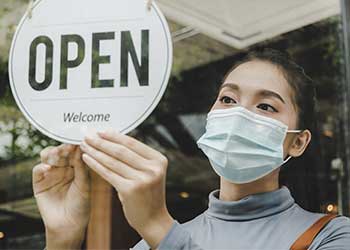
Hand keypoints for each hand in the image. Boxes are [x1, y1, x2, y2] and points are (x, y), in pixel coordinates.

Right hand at [33, 144, 90, 249]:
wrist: (69, 224)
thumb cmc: (81, 204)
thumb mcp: (85, 185)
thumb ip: (82, 167)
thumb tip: (81, 148)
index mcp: (77, 166)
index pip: (74, 151)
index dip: (75, 145)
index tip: (79, 140)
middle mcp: (64, 167)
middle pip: (61, 151)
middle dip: (63, 147)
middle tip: (67, 146)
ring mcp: (51, 173)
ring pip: (48, 156)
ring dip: (52, 153)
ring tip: (57, 155)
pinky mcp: (39, 182)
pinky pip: (37, 170)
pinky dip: (41, 167)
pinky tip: (48, 168)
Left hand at [80, 130, 173, 248]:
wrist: (153, 220)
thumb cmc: (148, 194)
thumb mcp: (149, 172)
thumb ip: (136, 158)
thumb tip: (114, 139)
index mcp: (159, 160)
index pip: (133, 143)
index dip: (114, 136)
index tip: (100, 131)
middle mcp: (153, 168)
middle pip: (122, 150)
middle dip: (102, 141)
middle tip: (88, 135)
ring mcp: (142, 179)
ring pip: (113, 161)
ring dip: (96, 151)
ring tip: (84, 145)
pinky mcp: (130, 190)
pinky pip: (108, 173)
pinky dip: (96, 165)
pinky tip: (86, 159)